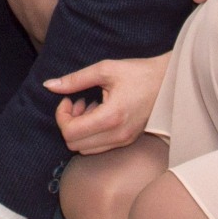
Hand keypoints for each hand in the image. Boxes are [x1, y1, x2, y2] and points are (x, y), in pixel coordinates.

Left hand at [44, 54, 169, 153]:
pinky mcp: (127, 141)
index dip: (61, 116)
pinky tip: (97, 112)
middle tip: (76, 102)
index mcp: (111, 117)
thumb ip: (74, 79)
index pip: (70, 132)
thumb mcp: (105, 69)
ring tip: (87, 106)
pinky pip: (98, 147)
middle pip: (74, 144)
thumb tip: (48, 85)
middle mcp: (118, 135)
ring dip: (79, 129)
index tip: (68, 98)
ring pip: (84, 149)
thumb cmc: (138, 73)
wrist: (169, 81)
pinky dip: (90, 133)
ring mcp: (123, 140)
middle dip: (68, 123)